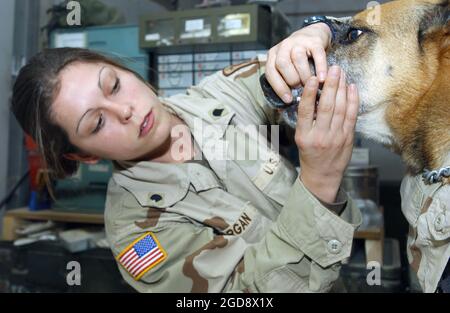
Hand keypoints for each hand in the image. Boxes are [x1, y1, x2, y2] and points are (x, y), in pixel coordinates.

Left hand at [265, 23, 331, 103]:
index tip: (288, 100)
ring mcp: (298, 41)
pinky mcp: (314, 40)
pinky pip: (317, 54)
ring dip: (304, 75)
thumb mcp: (288, 68)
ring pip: (298, 58)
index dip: (278, 87)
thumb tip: (283, 108)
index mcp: (273, 56)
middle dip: (291, 79)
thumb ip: (285, 83)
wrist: (314, 34)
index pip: (270, 72)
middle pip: (282, 63)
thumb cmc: (299, 59)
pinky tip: (322, 79)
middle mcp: (283, 47)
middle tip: (300, 88)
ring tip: (311, 84)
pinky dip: (320, 67)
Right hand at [295, 66, 358, 202]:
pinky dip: (353, 100)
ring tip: (341, 73)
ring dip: (341, 89)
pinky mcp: (348, 138)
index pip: (305, 111)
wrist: (322, 175)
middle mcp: (320, 136)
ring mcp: (336, 137)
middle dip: (331, 86)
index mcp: (304, 136)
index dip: (310, 93)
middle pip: (326, 107)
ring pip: (340, 109)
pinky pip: (351, 116)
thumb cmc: (309, 154)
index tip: (313, 79)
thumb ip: (305, 120)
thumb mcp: (300, 139)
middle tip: (333, 69)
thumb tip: (311, 96)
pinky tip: (351, 88)